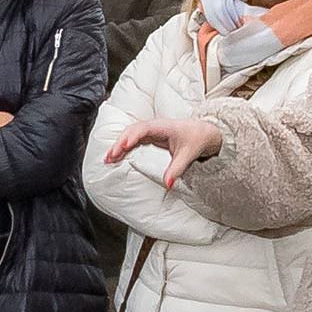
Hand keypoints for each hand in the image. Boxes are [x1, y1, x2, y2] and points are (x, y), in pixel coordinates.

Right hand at [100, 115, 223, 185]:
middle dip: (120, 142)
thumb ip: (176, 169)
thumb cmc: (196, 139)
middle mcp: (154, 126)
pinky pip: (133, 141)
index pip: (143, 129)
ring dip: (119, 146)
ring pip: (130, 135)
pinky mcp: (149, 137)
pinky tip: (115, 158)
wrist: (203, 132)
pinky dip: (124, 148)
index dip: (132, 136)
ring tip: (108, 159)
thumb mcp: (187, 155)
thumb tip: (168, 184)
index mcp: (163, 127)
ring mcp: (150, 131)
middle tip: (111, 156)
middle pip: (132, 131)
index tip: (124, 145)